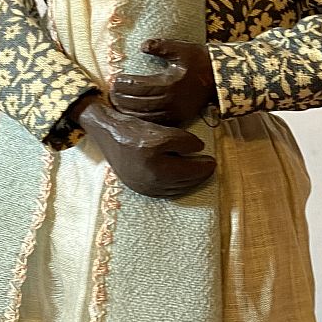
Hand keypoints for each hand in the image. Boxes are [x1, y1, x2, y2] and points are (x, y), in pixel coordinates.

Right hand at [75, 97, 215, 197]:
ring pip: (174, 189)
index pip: (189, 171)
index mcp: (156, 167)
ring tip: (199, 173)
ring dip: (190, 182)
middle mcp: (150, 182)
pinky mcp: (137, 187)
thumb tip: (199, 149)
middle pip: (184, 183)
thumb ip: (184, 141)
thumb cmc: (134, 130)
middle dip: (199, 176)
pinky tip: (182, 180)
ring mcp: (143, 188)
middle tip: (210, 167)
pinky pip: (163, 192)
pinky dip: (176, 187)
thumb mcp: (163, 131)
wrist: (108, 133)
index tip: (214, 161)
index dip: (204, 167)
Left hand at [110, 39, 218, 126]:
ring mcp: (176, 112)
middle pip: (140, 103)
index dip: (126, 84)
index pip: (140, 86)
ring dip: (130, 111)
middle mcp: (172, 101)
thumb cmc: (200, 61)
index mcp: (170, 84)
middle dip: (123, 98)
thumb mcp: (182, 49)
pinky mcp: (180, 118)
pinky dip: (143, 120)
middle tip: (111, 94)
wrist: (220, 78)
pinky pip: (157, 122)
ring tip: (118, 105)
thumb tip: (143, 46)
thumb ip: (161, 46)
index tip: (114, 80)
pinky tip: (134, 115)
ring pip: (147, 116)